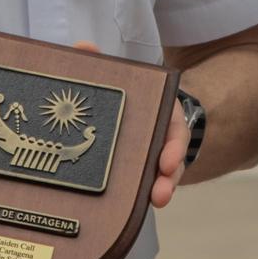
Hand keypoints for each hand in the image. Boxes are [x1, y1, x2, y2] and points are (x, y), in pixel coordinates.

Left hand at [72, 40, 187, 207]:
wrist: (121, 110)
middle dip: (168, 178)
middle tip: (160, 193)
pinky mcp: (134, 177)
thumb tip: (83, 48)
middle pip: (170, 161)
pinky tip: (130, 210)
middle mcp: (158, 139)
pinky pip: (139, 190)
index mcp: (159, 115)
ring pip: (159, 178)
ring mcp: (148, 160)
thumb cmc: (120, 96)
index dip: (173, 148)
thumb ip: (98, 61)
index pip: (174, 132)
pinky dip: (137, 199)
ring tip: (155, 202)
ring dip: (159, 191)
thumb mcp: (113, 77)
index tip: (166, 162)